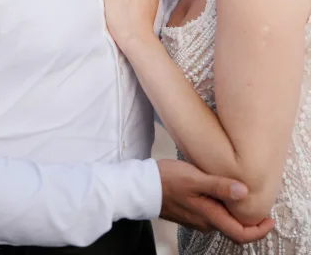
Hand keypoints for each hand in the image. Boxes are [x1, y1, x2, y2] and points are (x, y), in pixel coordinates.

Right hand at [158, 159, 273, 243]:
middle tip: (260, 202)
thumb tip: (245, 192)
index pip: (241, 234)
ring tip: (243, 192)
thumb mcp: (195, 178)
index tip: (270, 218)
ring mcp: (197, 219)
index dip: (259, 230)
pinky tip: (223, 191)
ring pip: (223, 221)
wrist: (142, 187)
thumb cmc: (167, 180)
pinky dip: (224, 208)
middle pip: (234, 228)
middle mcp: (205, 222)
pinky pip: (213, 215)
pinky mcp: (190, 212)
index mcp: (209, 216)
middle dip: (250, 220)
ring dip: (236, 212)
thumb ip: (219, 185)